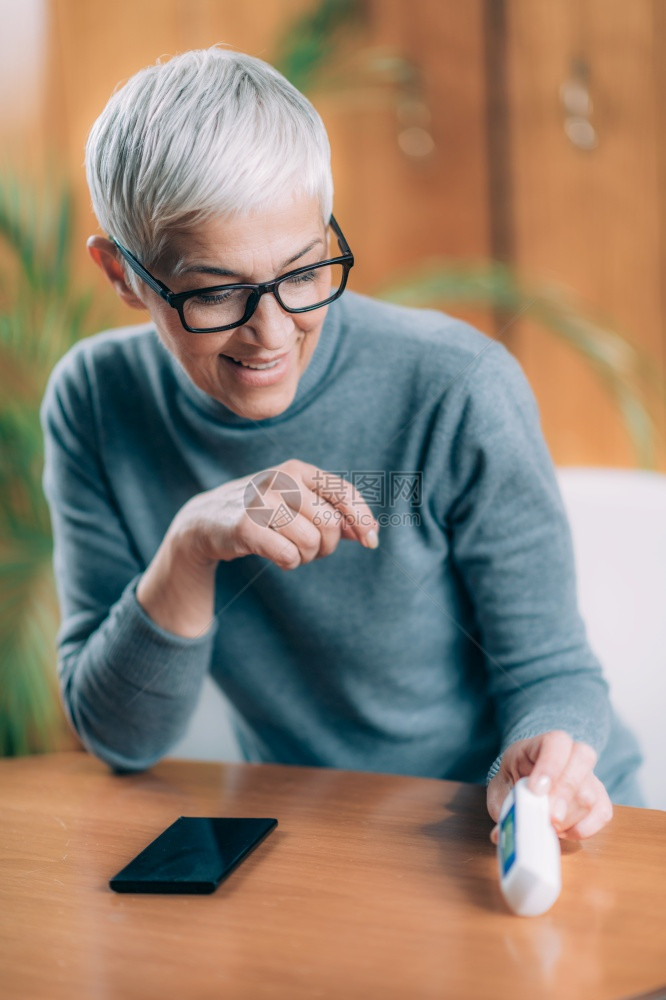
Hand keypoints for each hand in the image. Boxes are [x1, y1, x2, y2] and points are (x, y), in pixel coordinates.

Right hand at [137, 459, 378, 635]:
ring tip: (290, 551)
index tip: (371, 542)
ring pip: (310, 542)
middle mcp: (281, 479)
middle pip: (330, 523)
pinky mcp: (245, 526)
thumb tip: (368, 533)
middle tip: (312, 549)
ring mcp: (261, 500)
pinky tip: (277, 556)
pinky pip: (288, 555)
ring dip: (306, 557)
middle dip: (327, 545)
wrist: (205, 520)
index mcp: (298, 469)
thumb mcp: (297, 503)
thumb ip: (332, 513)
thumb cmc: (261, 511)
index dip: (363, 520)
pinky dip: (289, 563)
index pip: (344, 493)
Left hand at [486, 730, 612, 841]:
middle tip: (549, 817)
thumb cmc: (514, 782)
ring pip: (590, 792)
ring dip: (569, 817)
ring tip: (548, 826)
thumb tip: (502, 832)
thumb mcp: (501, 789)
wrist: (524, 784)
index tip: (536, 790)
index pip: (556, 742)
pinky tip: (564, 831)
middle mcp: (571, 755)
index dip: (550, 765)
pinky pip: (602, 813)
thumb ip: (505, 804)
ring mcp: (588, 777)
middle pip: (581, 761)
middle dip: (564, 792)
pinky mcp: (599, 799)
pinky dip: (584, 828)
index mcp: (542, 744)